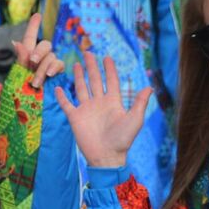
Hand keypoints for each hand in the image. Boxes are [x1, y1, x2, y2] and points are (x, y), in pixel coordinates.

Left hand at [11, 12, 63, 88]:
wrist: (29, 111)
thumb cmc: (19, 95)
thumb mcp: (15, 77)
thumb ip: (20, 60)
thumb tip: (17, 42)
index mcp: (26, 57)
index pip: (30, 38)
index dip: (34, 26)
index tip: (37, 14)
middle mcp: (39, 59)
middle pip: (44, 45)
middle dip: (38, 52)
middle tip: (32, 62)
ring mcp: (49, 66)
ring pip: (51, 57)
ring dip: (43, 68)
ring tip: (36, 81)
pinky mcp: (58, 73)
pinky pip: (59, 64)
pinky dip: (55, 67)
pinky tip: (50, 75)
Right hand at [54, 52, 153, 168]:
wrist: (107, 156)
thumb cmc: (123, 139)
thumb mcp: (135, 119)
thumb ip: (140, 102)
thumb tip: (150, 87)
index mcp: (114, 102)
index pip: (111, 81)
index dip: (109, 69)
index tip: (107, 57)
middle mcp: (99, 103)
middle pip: (95, 80)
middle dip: (92, 67)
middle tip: (88, 52)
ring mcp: (86, 109)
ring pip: (81, 88)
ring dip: (78, 76)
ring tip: (76, 64)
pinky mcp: (75, 117)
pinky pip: (67, 104)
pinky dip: (62, 96)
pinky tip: (58, 88)